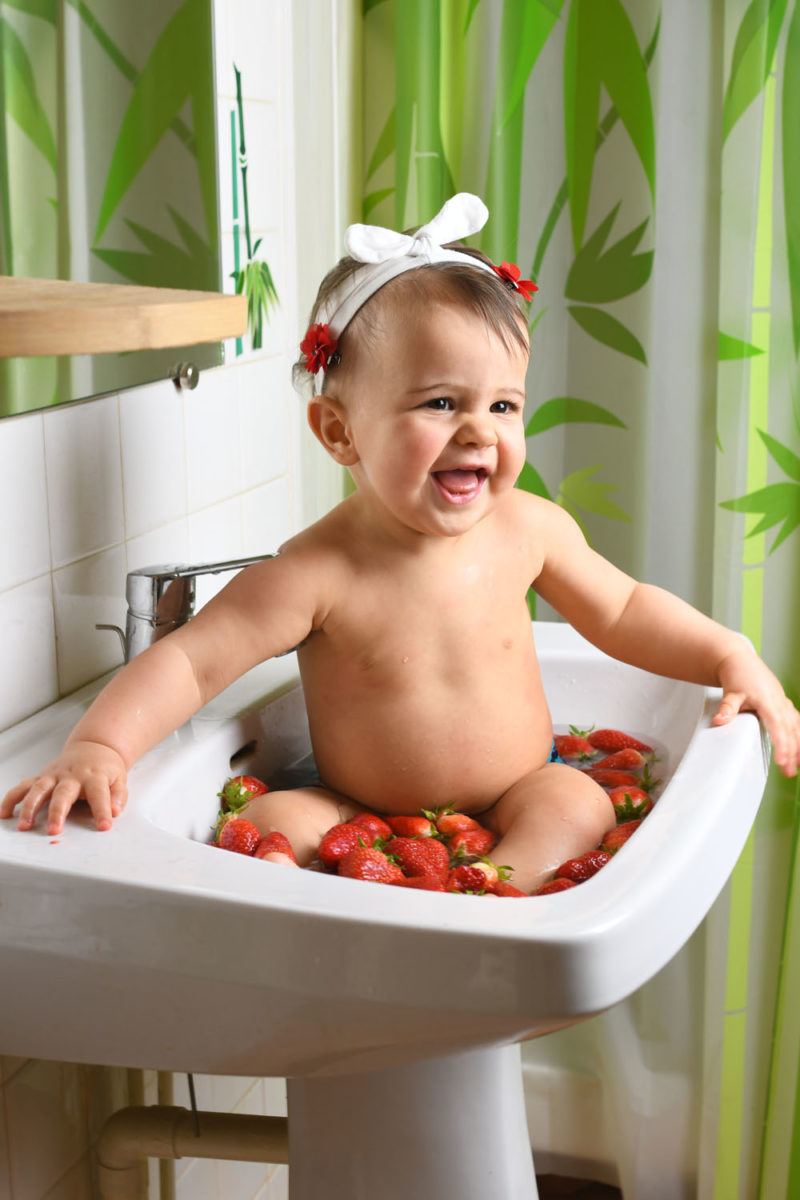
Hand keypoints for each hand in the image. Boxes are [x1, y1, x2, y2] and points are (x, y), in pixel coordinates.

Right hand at [0, 740, 127, 834]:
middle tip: (54, 831)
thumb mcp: (119, 779)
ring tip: (25, 826)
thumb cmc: (105, 768)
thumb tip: (116, 811)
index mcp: (94, 776)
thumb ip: (118, 796)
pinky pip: (23, 787)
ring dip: (30, 807)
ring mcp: (54, 776)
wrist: (94, 747)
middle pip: (63, 793)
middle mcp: (72, 776)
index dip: (102, 810)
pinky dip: (12, 799)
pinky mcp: (42, 778)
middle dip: (58, 812)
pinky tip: (5, 813)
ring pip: (38, 789)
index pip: (99, 794)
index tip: (105, 826)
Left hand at [712, 648, 799, 776]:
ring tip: (797, 765)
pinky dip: (799, 736)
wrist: (741, 661)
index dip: (782, 744)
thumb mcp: (731, 692)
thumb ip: (727, 708)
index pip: (778, 726)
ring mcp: (784, 704)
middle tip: (789, 772)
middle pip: (790, 730)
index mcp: (768, 701)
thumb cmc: (738, 675)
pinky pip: (796, 722)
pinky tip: (799, 750)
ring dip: (798, 746)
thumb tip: (720, 720)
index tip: (782, 760)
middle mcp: (780, 703)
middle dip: (792, 752)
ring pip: (797, 727)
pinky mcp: (784, 705)